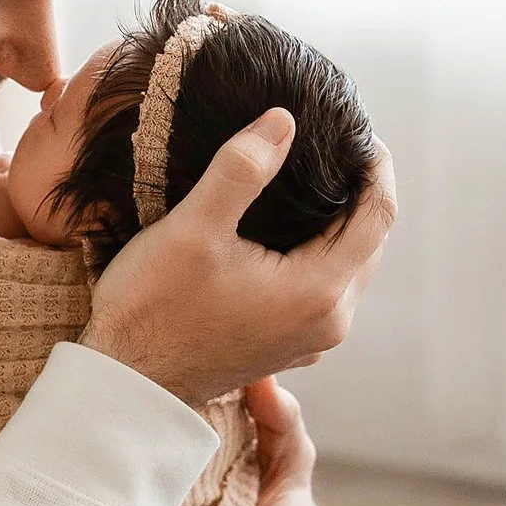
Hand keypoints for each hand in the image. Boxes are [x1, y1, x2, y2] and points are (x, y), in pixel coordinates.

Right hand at [82, 114, 394, 405]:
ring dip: (343, 224)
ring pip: (349, 268)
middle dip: (363, 191)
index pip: (378, 216)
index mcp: (318, 291)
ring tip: (316, 180)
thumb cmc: (153, 310)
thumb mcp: (193, 229)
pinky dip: (322, 254)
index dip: (377, 166)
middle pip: (370, 242)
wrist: (128, 385)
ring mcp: (310, 340)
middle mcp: (328, 322)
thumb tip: (282, 121)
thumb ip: (241, 169)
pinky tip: (292, 233)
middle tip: (339, 145)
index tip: (360, 130)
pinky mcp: (288, 347)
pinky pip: (325, 291)